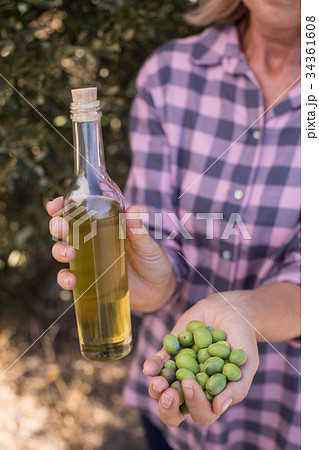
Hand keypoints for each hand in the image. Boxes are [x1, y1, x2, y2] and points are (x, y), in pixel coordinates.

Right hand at [46, 197, 174, 310]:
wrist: (158, 291)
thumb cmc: (153, 262)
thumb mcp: (148, 245)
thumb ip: (138, 231)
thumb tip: (133, 210)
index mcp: (106, 225)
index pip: (80, 211)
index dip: (63, 206)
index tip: (54, 205)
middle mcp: (93, 240)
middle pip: (66, 229)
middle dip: (57, 226)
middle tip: (61, 228)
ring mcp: (89, 260)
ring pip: (63, 251)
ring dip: (59, 250)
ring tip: (69, 254)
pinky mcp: (89, 280)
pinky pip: (70, 277)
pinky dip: (65, 278)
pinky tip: (71, 281)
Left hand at [143, 292, 258, 426]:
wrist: (230, 310)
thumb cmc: (242, 340)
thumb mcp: (247, 363)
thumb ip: (237, 387)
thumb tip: (219, 407)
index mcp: (213, 397)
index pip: (202, 414)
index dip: (196, 406)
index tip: (191, 384)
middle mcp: (193, 388)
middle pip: (175, 411)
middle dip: (168, 407)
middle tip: (169, 393)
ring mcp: (180, 371)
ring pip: (161, 391)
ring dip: (156, 390)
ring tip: (159, 382)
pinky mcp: (170, 353)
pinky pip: (158, 364)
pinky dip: (153, 367)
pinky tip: (149, 369)